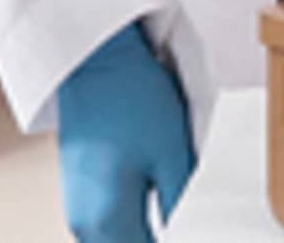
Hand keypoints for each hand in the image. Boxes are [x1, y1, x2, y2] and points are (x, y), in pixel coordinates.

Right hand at [53, 21, 194, 240]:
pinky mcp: (80, 191)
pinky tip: (159, 211)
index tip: (204, 237)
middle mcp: (84, 224)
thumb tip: (188, 235)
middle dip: (160, 242)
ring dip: (147, 238)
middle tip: (190, 227)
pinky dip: (134, 227)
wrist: (95, 59)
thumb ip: (179, 208)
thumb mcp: (172, 158)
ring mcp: (78, 208)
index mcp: (107, 223)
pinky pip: (110, 227)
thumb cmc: (130, 98)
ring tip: (178, 220)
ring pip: (120, 242)